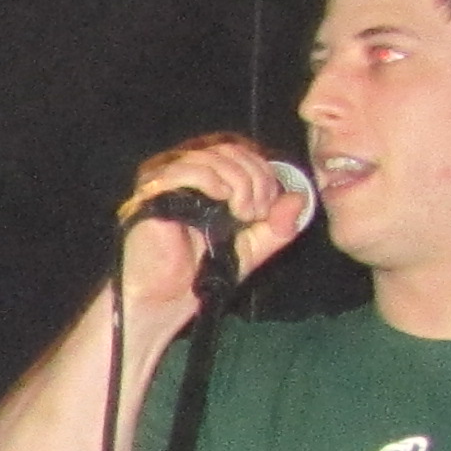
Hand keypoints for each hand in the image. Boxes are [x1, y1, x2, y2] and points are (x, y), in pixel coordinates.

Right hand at [115, 135, 315, 314]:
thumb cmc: (200, 274)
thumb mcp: (252, 247)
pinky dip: (210, 179)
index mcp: (207, 182)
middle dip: (256, 178)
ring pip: (211, 156)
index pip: (240, 153)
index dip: (263, 173)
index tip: (267, 208)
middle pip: (229, 150)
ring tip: (242, 213)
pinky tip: (220, 198)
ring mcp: (166, 182)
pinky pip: (183, 170)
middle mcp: (185, 175)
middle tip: (256, 212)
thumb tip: (299, 198)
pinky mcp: (150, 194)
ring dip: (239, 181)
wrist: (166, 300)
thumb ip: (277, 226)